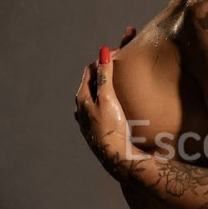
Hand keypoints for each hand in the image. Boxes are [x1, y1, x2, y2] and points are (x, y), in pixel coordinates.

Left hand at [74, 28, 139, 176]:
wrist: (117, 158)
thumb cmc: (111, 128)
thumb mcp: (107, 99)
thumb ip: (105, 76)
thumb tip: (103, 52)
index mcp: (82, 98)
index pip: (91, 70)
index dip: (104, 58)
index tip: (120, 50)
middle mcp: (82, 108)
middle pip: (95, 80)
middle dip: (109, 66)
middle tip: (125, 50)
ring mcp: (90, 119)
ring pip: (99, 93)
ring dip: (110, 81)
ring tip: (122, 72)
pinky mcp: (100, 128)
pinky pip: (104, 105)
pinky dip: (112, 95)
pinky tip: (120, 98)